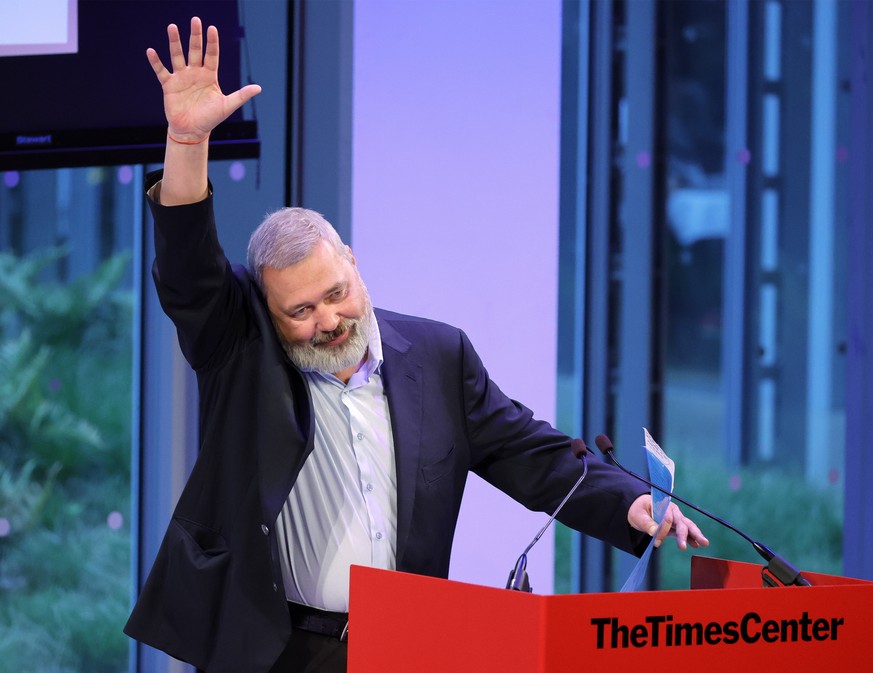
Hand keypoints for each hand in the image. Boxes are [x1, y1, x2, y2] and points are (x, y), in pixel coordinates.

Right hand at [146, 17, 260, 142]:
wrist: (192, 131)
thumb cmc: (210, 119)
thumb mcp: (227, 106)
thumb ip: (241, 95)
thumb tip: (259, 88)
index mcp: (210, 76)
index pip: (212, 55)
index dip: (212, 42)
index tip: (212, 28)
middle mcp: (195, 73)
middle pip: (195, 50)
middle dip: (195, 36)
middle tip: (195, 20)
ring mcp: (181, 78)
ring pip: (177, 56)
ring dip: (175, 42)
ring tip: (172, 27)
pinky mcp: (169, 85)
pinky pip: (161, 71)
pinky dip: (156, 62)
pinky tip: (151, 51)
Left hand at [628, 494, 708, 550]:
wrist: (640, 510)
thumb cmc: (639, 510)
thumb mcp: (638, 515)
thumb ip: (646, 523)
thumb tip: (654, 531)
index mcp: (663, 505)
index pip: (667, 518)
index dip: (663, 531)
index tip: (656, 541)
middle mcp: (672, 511)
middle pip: (682, 521)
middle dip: (686, 533)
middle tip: (692, 543)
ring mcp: (676, 518)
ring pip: (688, 526)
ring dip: (696, 534)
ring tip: (704, 543)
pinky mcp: (676, 526)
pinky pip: (686, 531)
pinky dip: (692, 538)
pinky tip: (697, 544)